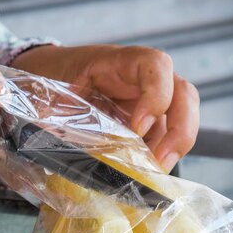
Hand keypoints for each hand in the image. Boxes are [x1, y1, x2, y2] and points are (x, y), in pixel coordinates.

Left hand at [11, 45, 198, 171]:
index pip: (156, 66)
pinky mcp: (149, 121)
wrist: (49, 76)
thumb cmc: (52, 79)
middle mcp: (143, 79)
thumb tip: (68, 153)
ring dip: (176, 146)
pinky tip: (148, 171)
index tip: (138, 127)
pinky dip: (163, 155)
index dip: (156, 96)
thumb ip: (63, 116)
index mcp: (119, 61)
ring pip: (182, 116)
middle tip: (160, 161)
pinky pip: (166, 137)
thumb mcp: (52, 93)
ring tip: (157, 170)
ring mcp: (150, 100)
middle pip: (183, 94)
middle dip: (180, 129)